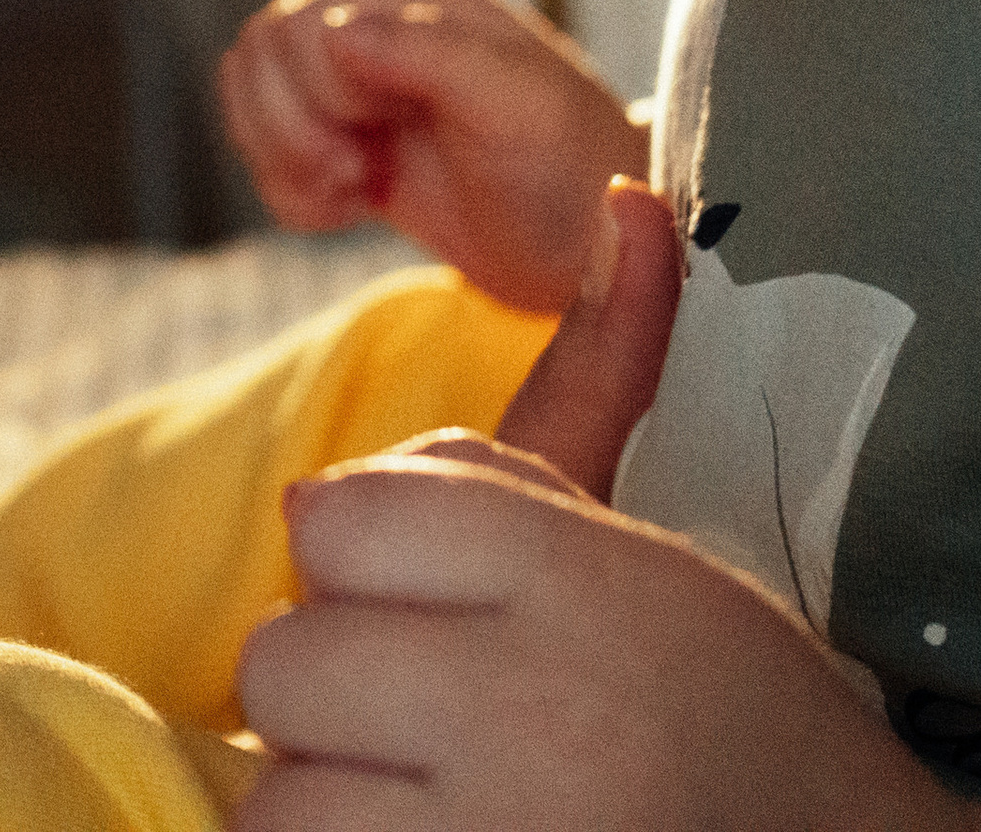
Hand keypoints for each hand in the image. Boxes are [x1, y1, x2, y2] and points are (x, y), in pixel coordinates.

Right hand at [219, 0, 650, 310]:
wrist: (601, 259)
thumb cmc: (574, 173)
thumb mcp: (520, 106)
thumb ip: (431, 55)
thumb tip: (335, 30)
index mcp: (411, 6)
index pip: (297, 26)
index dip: (318, 91)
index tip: (377, 138)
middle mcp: (375, 35)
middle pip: (261, 56)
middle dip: (292, 129)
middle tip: (360, 175)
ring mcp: (358, 91)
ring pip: (252, 98)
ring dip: (284, 157)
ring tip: (354, 190)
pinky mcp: (350, 146)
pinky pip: (269, 153)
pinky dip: (290, 190)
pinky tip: (349, 209)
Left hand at [235, 187, 980, 829]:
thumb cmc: (702, 704)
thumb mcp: (637, 542)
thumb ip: (591, 382)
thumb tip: (632, 208)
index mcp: (582, 593)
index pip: (335, 520)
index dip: (358, 561)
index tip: (424, 609)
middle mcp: (539, 720)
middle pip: (285, 659)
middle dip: (330, 687)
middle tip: (425, 722)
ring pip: (277, 789)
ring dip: (321, 796)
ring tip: (427, 802)